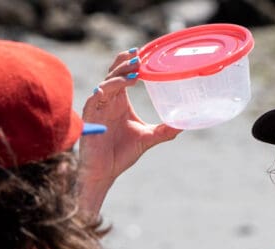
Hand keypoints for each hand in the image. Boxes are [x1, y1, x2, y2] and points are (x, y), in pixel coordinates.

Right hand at [79, 49, 181, 211]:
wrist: (104, 171)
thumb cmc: (122, 153)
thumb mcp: (148, 138)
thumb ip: (165, 130)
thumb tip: (184, 124)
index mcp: (120, 100)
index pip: (123, 74)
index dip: (130, 62)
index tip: (142, 52)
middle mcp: (108, 100)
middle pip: (114, 73)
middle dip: (125, 63)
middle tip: (139, 57)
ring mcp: (98, 107)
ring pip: (106, 83)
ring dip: (119, 77)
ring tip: (134, 72)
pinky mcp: (90, 116)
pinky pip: (95, 99)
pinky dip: (104, 92)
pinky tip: (112, 89)